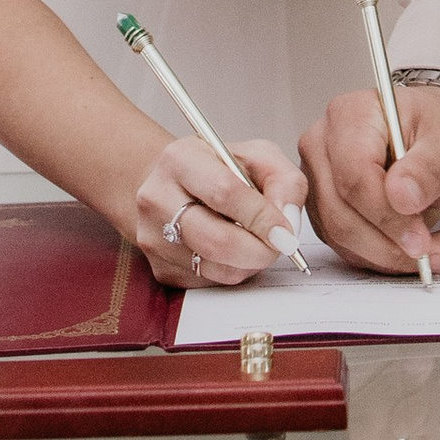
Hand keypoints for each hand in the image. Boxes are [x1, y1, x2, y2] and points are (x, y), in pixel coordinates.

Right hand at [133, 131, 303, 290]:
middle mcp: (157, 197)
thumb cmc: (221, 169)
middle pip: (215, 240)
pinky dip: (232, 272)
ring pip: (213, 267)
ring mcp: (153, 237)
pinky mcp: (160, 269)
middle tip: (281, 247)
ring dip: (248, 264)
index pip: (225, 193)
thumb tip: (287, 221)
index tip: (286, 231)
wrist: (174, 186)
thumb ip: (283, 180)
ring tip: (258, 244)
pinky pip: (207, 282)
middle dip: (259, 250)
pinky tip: (235, 251)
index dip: (261, 217)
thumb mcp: (257, 156)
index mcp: (180, 159)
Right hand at [302, 82, 439, 278]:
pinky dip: (386, 257)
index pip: (354, 175)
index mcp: (352, 114)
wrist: (439, 139)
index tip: (420, 238)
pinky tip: (421, 248)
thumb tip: (400, 195)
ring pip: (342, 236)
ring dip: (392, 256)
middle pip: (341, 211)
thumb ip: (427, 168)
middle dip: (391, 244)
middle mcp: (324, 144)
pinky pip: (347, 246)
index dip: (385, 215)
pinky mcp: (326, 209)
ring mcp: (320, 178)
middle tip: (435, 250)